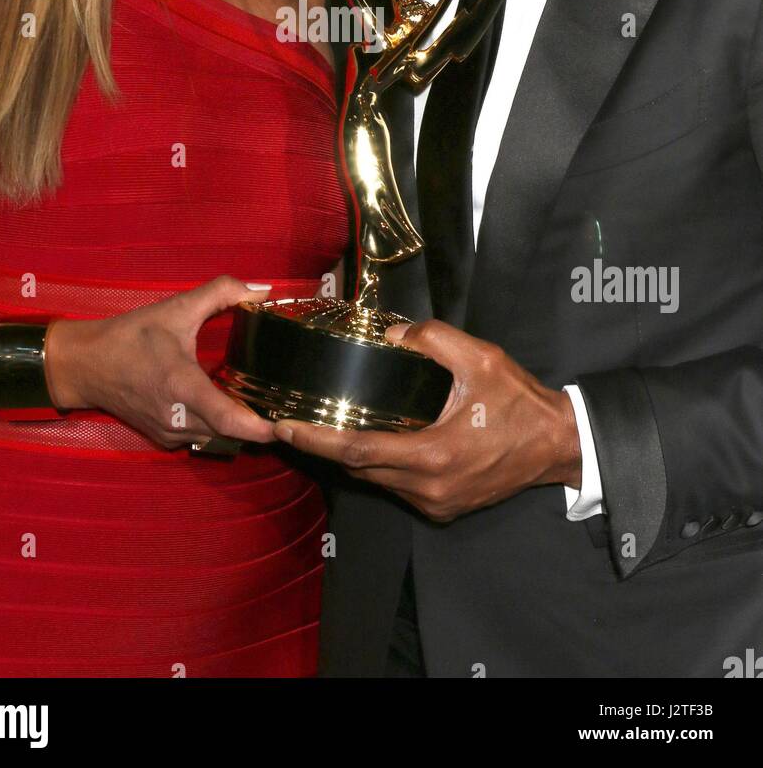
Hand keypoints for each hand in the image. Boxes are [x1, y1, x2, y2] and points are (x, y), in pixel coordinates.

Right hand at [46, 276, 275, 450]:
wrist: (85, 365)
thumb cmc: (130, 337)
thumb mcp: (175, 308)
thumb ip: (221, 293)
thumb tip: (262, 290)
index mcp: (183, 387)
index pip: (229, 419)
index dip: (261, 428)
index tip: (287, 425)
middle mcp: (178, 418)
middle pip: (231, 434)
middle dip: (258, 425)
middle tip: (283, 406)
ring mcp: (170, 433)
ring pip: (217, 439)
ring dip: (238, 427)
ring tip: (260, 404)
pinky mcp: (164, 439)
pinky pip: (201, 439)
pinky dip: (217, 428)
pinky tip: (226, 406)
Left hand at [273, 319, 581, 520]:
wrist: (558, 445)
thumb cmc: (521, 403)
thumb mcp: (480, 357)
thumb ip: (433, 339)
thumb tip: (393, 334)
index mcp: (434, 454)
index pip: (357, 451)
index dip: (315, 440)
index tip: (283, 428)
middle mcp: (429, 487)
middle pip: (359, 470)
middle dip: (323, 448)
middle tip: (292, 423)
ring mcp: (436, 503)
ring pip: (377, 481)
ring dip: (351, 458)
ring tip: (324, 427)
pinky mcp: (444, 507)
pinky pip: (397, 487)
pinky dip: (378, 465)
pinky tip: (370, 439)